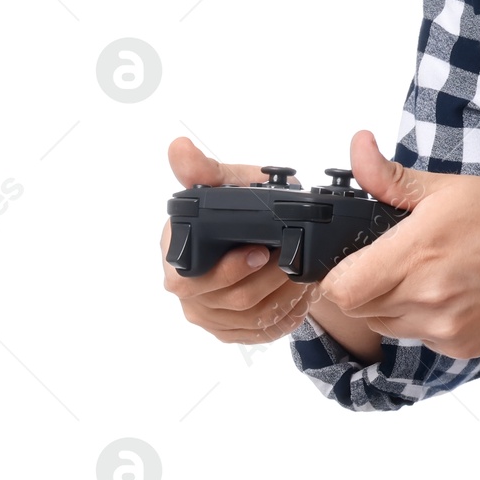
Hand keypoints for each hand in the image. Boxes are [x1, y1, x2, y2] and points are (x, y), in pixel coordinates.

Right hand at [160, 139, 316, 344]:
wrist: (262, 229)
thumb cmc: (240, 202)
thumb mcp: (226, 181)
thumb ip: (204, 169)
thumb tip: (179, 148)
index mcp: (174, 254)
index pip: (188, 279)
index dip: (228, 270)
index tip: (262, 252)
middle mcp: (186, 289)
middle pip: (228, 301)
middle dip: (269, 280)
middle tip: (296, 260)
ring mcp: (207, 313)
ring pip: (250, 318)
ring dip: (284, 296)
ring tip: (305, 273)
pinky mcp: (230, 329)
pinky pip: (260, 331)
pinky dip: (285, 313)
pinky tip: (299, 293)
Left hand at [318, 131, 479, 361]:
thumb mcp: (448, 186)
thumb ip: (389, 177)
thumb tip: (358, 149)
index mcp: (419, 253)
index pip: (342, 288)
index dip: (337, 273)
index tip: (350, 257)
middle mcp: (428, 298)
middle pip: (358, 308)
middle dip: (363, 283)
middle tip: (393, 256)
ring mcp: (445, 328)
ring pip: (385, 325)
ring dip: (389, 303)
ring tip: (426, 271)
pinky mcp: (460, 346)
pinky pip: (417, 338)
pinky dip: (421, 318)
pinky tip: (450, 291)